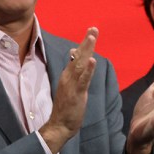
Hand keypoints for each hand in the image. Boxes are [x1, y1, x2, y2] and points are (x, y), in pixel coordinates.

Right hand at [40, 28, 98, 153]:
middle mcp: (68, 76)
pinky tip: (92, 60)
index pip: (77, 56)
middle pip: (79, 56)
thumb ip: (75, 73)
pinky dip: (88, 70)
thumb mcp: (71, 86)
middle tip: (94, 28)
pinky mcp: (76, 93)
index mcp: (68, 75)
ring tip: (92, 37)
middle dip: (87, 41)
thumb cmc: (67, 106)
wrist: (59, 125)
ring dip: (86, 50)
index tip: (92, 31)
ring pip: (80, 64)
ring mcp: (71, 84)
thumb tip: (78, 58)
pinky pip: (83, 80)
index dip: (85, 44)